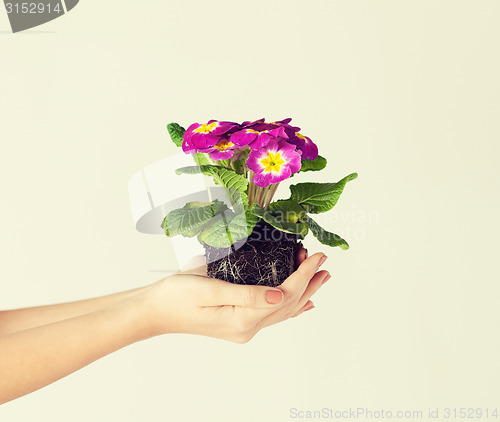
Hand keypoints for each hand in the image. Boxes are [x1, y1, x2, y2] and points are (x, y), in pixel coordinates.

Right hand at [139, 245, 329, 342]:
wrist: (155, 310)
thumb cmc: (176, 296)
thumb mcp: (211, 290)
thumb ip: (248, 294)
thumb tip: (283, 296)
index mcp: (243, 319)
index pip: (285, 294)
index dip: (304, 274)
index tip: (317, 255)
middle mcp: (247, 327)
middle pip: (289, 303)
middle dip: (309, 282)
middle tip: (325, 263)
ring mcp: (243, 327)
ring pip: (283, 309)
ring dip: (303, 292)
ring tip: (319, 277)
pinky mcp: (238, 322)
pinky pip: (271, 314)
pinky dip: (289, 305)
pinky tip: (300, 303)